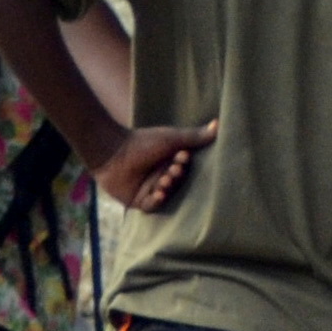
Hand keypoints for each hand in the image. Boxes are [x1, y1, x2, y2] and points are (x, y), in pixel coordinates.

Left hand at [93, 119, 219, 213]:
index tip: (182, 157)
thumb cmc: (142, 142)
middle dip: (176, 177)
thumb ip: (194, 136)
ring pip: (166, 194)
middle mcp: (159, 175)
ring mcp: (148, 188)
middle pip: (176, 182)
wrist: (112, 152)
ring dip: (167, 188)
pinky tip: (158, 193)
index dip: (184, 164)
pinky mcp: (137, 200)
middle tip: (172, 170)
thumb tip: (219, 124)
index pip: (183, 168)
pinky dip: (156, 201)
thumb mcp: (172, 138)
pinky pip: (152, 206)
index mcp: (167, 161)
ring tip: (164, 180)